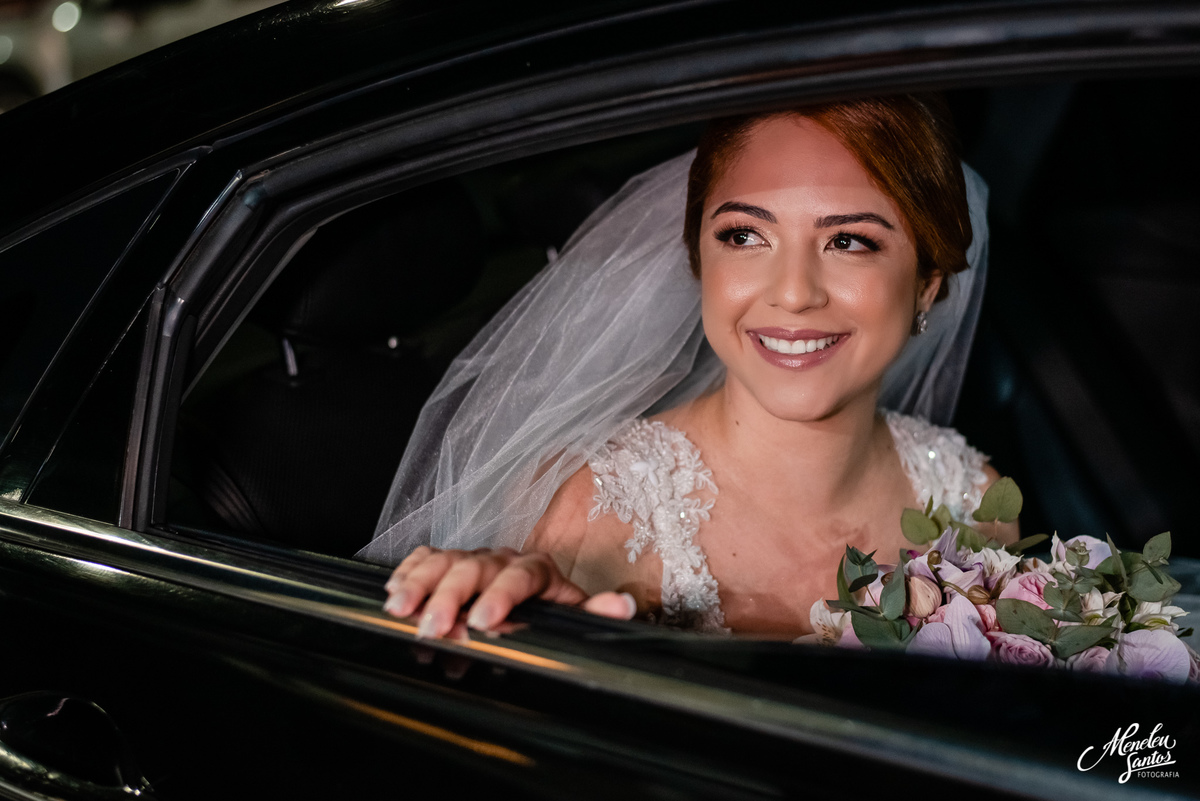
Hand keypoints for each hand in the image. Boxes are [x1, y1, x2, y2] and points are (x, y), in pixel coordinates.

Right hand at [383, 546, 636, 637]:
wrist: (536, 602)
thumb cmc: (551, 612)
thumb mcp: (575, 616)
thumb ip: (594, 613)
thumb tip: (623, 607)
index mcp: (535, 568)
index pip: (518, 576)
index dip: (499, 597)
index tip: (482, 623)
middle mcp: (501, 558)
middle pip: (472, 569)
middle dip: (449, 597)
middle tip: (432, 628)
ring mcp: (472, 559)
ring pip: (443, 562)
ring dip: (419, 584)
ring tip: (399, 610)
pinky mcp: (448, 563)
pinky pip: (425, 559)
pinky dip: (407, 572)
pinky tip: (392, 591)